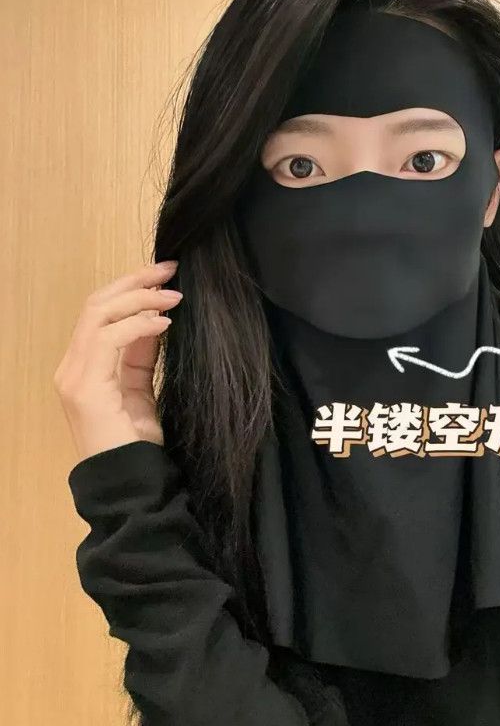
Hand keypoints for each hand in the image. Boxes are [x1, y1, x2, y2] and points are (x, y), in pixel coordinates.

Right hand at [54, 260, 182, 460]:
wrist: (131, 482)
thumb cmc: (137, 442)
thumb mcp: (141, 388)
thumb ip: (141, 354)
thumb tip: (157, 317)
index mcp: (85, 365)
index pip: (101, 312)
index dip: (132, 289)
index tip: (166, 276)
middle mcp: (72, 365)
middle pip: (96, 304)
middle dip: (134, 281)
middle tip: (170, 269)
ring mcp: (74, 375)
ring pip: (99, 314)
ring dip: (140, 298)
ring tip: (174, 295)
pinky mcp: (85, 388)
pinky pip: (109, 339)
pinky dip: (138, 325)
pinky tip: (165, 323)